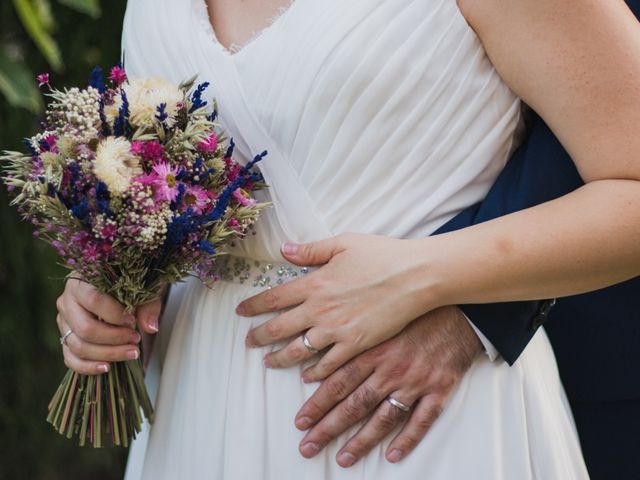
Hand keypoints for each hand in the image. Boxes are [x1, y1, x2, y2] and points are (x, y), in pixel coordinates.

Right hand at [55, 275, 164, 374]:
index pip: (94, 301)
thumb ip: (147, 305)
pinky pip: (70, 358)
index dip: (115, 315)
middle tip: (135, 340)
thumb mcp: (142, 287)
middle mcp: (67, 301)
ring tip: (131, 353)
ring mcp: (63, 321)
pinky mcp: (65, 337)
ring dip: (107, 354)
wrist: (118, 284)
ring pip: (77, 345)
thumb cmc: (129, 284)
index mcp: (81, 282)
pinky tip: (107, 368)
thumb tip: (150, 327)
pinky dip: (87, 366)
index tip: (133, 322)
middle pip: (85, 328)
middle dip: (114, 339)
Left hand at [239, 234, 440, 381]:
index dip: (254, 306)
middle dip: (259, 336)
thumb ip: (311, 250)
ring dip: (280, 357)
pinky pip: (327, 364)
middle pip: (279, 327)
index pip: (274, 297)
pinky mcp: (355, 345)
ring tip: (269, 362)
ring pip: (298, 349)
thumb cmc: (382, 255)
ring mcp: (336, 330)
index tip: (241, 312)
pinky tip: (306, 376)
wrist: (416, 277)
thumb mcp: (344, 243)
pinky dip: (313, 371)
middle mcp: (319, 310)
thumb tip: (283, 250)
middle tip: (248, 342)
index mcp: (314, 283)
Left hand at [294, 306, 481, 466]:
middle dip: (328, 428)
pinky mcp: (439, 389)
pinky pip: (422, 420)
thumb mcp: (376, 314)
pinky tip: (392, 455)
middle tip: (308, 446)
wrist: (457, 307)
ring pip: (384, 418)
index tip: (300, 421)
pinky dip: (407, 439)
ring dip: (362, 441)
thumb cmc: (414, 310)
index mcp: (373, 349)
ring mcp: (415, 382)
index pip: (338, 382)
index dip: (317, 404)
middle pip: (354, 405)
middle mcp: (391, 369)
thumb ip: (349, 334)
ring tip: (343, 458)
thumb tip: (318, 349)